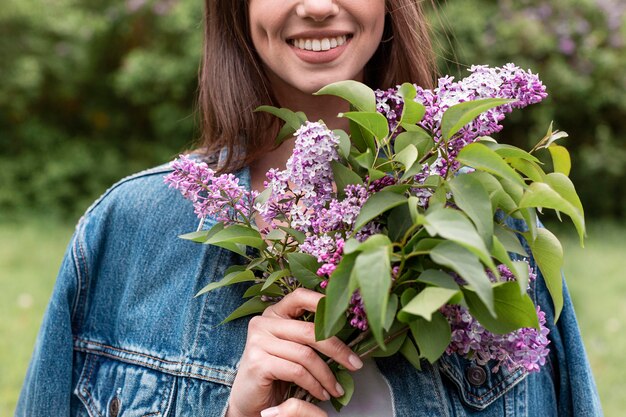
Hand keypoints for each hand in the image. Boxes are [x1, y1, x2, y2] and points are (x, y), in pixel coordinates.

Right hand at [226, 288, 362, 416]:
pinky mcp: (258, 363)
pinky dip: (314, 385)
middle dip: (337, 349)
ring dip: (327, 375)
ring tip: (336, 389)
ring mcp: (258, 341)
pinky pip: (297, 371)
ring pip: (306, 354)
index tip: (348, 316)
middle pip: (310, 330)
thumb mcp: (294, 349)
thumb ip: (310, 336)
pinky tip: (321, 394)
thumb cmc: (276, 373)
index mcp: (273, 313)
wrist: (249, 400)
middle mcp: (263, 322)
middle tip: (355, 364)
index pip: (300, 296)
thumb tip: (346, 329)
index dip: (324, 302)